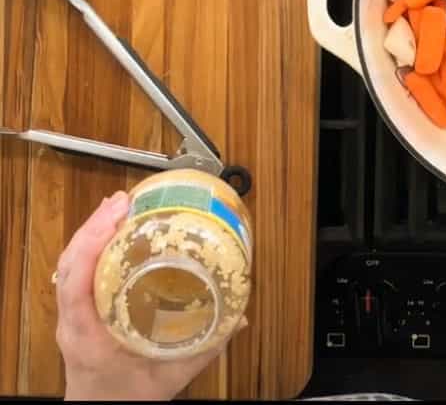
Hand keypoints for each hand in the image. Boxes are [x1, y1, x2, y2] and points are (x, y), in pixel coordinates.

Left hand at [56, 191, 244, 400]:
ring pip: (67, 265)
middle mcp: (72, 322)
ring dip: (89, 231)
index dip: (92, 244)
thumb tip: (237, 318)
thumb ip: (206, 347)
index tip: (115, 218)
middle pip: (69, 264)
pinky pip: (73, 272)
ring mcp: (69, 316)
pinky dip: (89, 246)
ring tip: (117, 206)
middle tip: (124, 201)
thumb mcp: (171, 375)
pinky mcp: (74, 312)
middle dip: (94, 226)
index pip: (76, 283)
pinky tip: (109, 231)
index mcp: (88, 335)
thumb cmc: (125, 398)